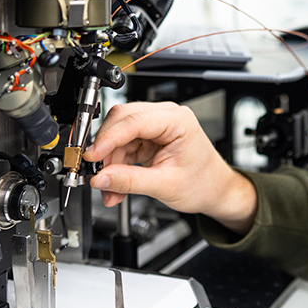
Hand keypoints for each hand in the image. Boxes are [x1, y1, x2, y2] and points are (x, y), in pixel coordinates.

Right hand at [83, 101, 256, 234]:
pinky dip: (115, 166)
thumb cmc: (203, 183)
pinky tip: (114, 186)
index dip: (108, 139)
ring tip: (108, 189)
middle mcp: (166, 117)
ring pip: (118, 136)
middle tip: (94, 172)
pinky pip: (122, 146)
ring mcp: (156, 126)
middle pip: (121, 122)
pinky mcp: (149, 138)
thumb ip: (129, 181)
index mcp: (177, 120)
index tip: (91, 156)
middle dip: (105, 150)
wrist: (215, 191)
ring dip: (108, 163)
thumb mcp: (165, 185)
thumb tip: (100, 178)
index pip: (134, 121)